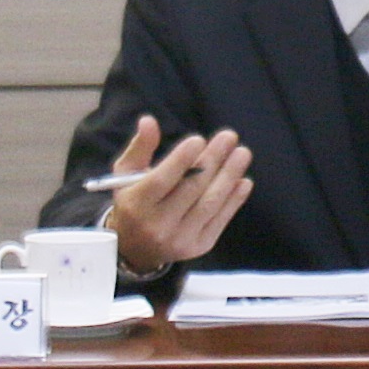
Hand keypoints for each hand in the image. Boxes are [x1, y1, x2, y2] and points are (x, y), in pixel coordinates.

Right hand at [100, 118, 251, 272]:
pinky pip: (220, 220)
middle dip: (213, 160)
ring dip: (229, 177)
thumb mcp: (126, 174)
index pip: (161, 181)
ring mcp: (180, 239)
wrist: (136, 248)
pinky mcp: (198, 247)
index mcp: (136, 205)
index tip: (198, 139)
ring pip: (209, 204)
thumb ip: (140, 147)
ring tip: (242, 154)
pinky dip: (234, 200)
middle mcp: (157, 225)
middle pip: (191, 189)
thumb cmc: (133, 201)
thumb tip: (149, 121)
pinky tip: (243, 181)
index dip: (181, 160)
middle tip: (229, 136)